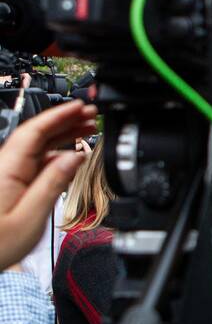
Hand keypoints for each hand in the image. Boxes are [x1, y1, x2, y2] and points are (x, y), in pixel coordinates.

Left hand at [0, 100, 97, 268]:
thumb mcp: (30, 217)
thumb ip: (53, 183)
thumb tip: (74, 157)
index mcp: (7, 170)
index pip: (34, 131)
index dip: (59, 115)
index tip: (80, 106)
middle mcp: (5, 168)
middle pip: (36, 135)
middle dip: (65, 121)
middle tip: (92, 114)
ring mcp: (7, 175)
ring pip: (36, 147)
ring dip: (62, 136)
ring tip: (87, 129)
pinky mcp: (9, 185)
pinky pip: (35, 162)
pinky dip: (56, 153)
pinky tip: (70, 157)